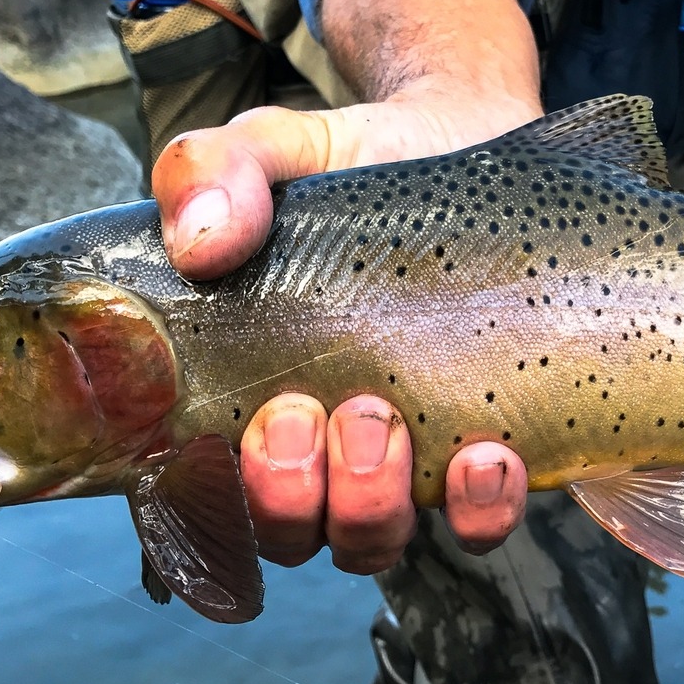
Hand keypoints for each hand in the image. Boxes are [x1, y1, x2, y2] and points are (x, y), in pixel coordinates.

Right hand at [152, 89, 537, 571]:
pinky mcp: (486, 448)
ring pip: (369, 542)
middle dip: (285, 496)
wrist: (467, 141)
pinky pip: (480, 523)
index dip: (201, 502)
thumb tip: (198, 242)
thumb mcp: (273, 148)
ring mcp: (404, 459)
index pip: (194, 494)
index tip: (220, 441)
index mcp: (241, 394)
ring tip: (384, 421)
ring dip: (368, 506)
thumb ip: (213, 171)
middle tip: (300, 412)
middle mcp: (317, 448)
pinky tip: (489, 453)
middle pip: (284, 535)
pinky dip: (479, 508)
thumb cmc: (353, 166)